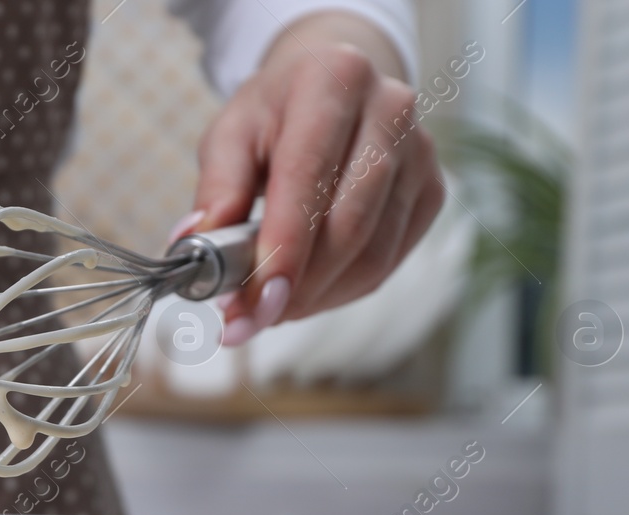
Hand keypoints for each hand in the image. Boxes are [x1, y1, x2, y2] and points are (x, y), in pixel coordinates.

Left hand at [185, 13, 444, 343]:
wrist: (334, 84)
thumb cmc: (276, 113)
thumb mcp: (231, 134)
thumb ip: (216, 191)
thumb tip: (196, 250)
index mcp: (334, 79)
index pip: (307, 178)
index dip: (282, 250)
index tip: (252, 303)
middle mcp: (390, 110)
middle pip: (348, 224)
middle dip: (296, 287)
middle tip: (248, 321)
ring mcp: (420, 153)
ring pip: (373, 253)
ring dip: (317, 297)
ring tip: (269, 309)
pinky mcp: (432, 190)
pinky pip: (388, 262)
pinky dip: (341, 291)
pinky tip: (306, 292)